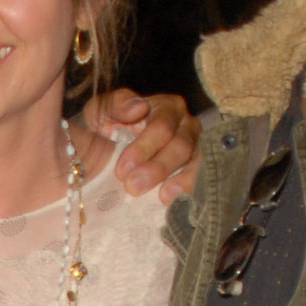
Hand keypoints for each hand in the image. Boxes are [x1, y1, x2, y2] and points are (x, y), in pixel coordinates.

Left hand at [82, 88, 197, 202]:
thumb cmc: (109, 127)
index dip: (143, 148)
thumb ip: (117, 104)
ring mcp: (198, 149)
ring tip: (162, 197)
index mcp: (168, 107)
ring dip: (179, 181)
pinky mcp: (200, 170)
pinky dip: (190, 191)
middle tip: (133, 186)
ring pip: (196, 163)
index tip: (121, 170)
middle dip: (158, 168)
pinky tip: (175, 201)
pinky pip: (202, 180)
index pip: (162, 127)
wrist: (110, 150)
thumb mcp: (103, 111)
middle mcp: (188, 125)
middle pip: (181, 146)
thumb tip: (139, 107)